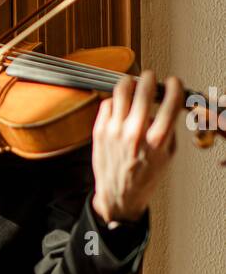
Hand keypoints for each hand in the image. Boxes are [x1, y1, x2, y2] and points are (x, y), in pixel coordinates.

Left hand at [91, 70, 182, 223]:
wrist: (119, 195)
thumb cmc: (143, 177)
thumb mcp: (167, 155)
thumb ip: (169, 128)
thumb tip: (167, 104)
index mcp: (157, 140)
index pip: (170, 101)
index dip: (174, 86)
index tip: (173, 83)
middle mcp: (135, 133)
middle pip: (144, 89)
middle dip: (150, 78)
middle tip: (151, 78)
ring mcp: (114, 131)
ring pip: (121, 90)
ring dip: (130, 83)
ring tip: (133, 85)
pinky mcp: (99, 131)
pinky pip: (107, 103)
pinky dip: (115, 101)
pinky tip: (120, 106)